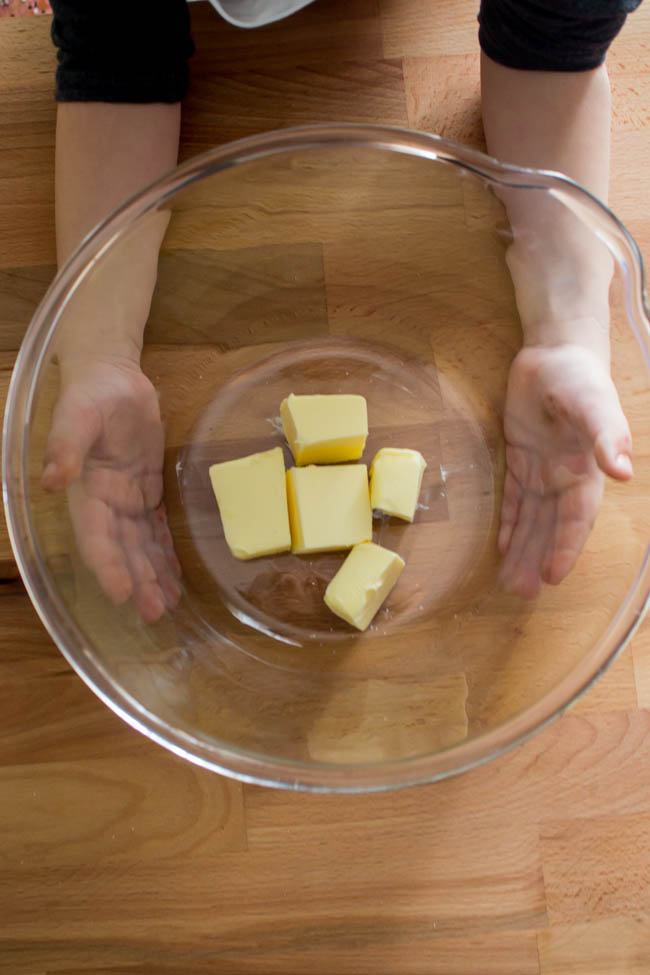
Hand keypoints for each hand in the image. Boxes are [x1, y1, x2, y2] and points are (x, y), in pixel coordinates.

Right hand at [43, 357, 180, 622]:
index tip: (122, 591)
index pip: (96, 536)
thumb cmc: (93, 393)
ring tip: (168, 605)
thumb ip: (66, 446)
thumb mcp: (78, 414)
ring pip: (141, 546)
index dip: (108, 564)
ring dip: (153, 575)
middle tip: (154, 612)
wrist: (113, 377)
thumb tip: (51, 481)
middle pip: (122, 549)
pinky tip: (176, 579)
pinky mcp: (147, 492)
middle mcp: (106, 503)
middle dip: (137, 580)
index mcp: (85, 490)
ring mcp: (127, 500)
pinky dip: (165, 554)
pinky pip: (157, 529)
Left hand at [499, 343, 632, 598]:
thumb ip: (607, 436)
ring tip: (509, 582)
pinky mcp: (520, 458)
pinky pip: (512, 497)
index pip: (575, 518)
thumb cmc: (579, 377)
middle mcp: (565, 477)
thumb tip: (621, 472)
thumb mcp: (594, 403)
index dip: (565, 546)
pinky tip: (502, 546)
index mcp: (585, 470)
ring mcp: (542, 469)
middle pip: (550, 526)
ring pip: (530, 517)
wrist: (554, 352)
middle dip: (536, 557)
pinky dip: (508, 521)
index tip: (553, 575)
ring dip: (521, 548)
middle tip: (521, 592)